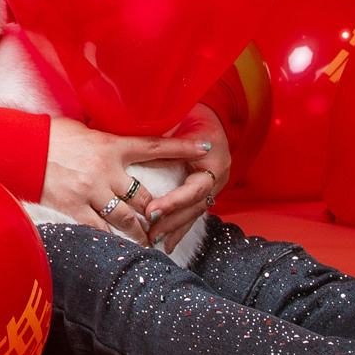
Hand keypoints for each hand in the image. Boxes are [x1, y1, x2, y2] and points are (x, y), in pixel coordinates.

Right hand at [40, 116, 216, 239]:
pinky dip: (111, 240)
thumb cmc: (50, 134)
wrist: (20, 148)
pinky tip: (118, 248)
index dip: (181, 149)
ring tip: (147, 240)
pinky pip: (100, 231)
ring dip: (140, 232)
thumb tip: (121, 143)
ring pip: (127, 219)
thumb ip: (106, 141)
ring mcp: (91, 191)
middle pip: (144, 196)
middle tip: (168, 220)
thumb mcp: (84, 129)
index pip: (154, 147)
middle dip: (158, 210)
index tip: (205, 151)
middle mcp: (106, 170)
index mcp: (110, 145)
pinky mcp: (74, 208)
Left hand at [142, 104, 230, 249]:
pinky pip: (193, 212)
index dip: (173, 201)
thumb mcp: (179, 121)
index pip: (195, 188)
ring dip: (175, 229)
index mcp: (214, 159)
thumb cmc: (191, 113)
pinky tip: (167, 243)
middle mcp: (217, 176)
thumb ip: (165, 139)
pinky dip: (180, 227)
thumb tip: (137, 150)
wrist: (211, 112)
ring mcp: (214, 185)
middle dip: (171, 221)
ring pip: (194, 212)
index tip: (151, 211)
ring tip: (154, 241)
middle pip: (194, 206)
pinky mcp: (206, 191)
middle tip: (149, 232)